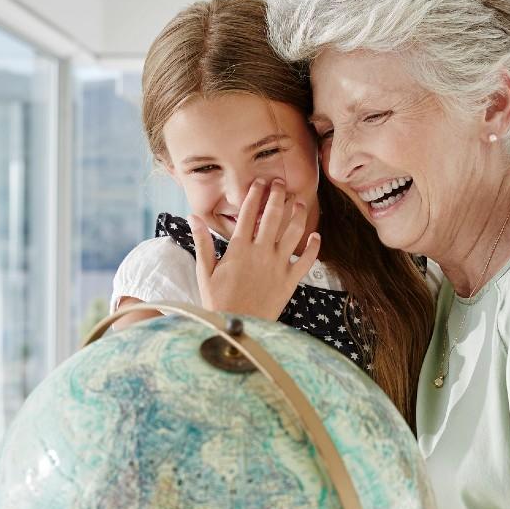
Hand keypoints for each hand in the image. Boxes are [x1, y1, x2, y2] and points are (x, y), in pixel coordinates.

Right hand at [190, 178, 320, 319]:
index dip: (255, 195)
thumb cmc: (217, 302)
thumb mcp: (204, 272)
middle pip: (273, 217)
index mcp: (239, 249)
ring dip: (298, 215)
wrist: (235, 327)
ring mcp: (277, 267)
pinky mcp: (289, 282)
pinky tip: (315, 235)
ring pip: (293, 233)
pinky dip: (313, 247)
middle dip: (277, 196)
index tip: (259, 181)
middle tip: (280, 182)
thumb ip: (202, 243)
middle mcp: (260, 253)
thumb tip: (194, 217)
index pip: (248, 214)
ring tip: (299, 202)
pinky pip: (306, 261)